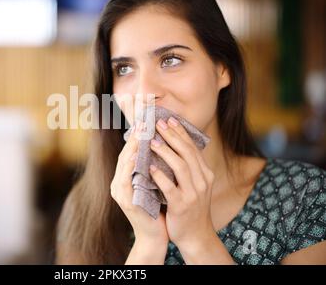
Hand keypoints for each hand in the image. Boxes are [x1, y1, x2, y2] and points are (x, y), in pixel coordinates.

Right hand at [110, 122, 168, 245]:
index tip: (147, 118)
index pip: (132, 151)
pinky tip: (137, 155)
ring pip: (124, 164)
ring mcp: (121, 192)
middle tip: (144, 120)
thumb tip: (164, 143)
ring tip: (141, 132)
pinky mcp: (125, 201)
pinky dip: (130, 166)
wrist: (157, 234)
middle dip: (135, 136)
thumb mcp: (156, 182)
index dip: (139, 135)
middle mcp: (120, 182)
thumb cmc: (159, 207)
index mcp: (127, 177)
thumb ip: (154, 166)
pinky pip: (126, 180)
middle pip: (126, 153)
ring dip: (132, 147)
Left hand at [149, 117, 215, 250]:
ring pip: (181, 167)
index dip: (181, 133)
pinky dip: (160, 176)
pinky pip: (170, 188)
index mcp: (205, 174)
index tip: (169, 119)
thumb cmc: (191, 208)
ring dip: (166, 152)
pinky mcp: (182, 206)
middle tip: (159, 124)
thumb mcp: (194, 185)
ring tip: (153, 141)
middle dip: (173, 136)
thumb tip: (174, 145)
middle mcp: (202, 181)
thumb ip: (188, 167)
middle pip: (187, 153)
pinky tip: (150, 167)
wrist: (196, 236)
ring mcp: (193, 194)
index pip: (193, 148)